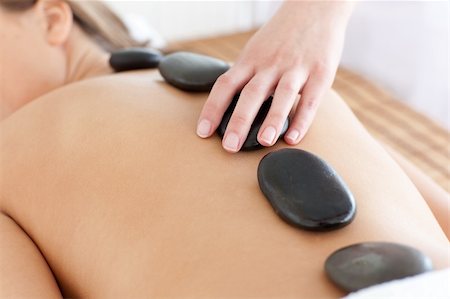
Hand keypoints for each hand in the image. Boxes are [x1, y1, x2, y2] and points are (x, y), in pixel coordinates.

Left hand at [196, 1, 353, 152]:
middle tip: (230, 146)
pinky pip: (311, 98)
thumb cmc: (282, 35)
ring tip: (263, 141)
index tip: (203, 133)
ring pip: (282, 94)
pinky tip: (293, 137)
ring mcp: (296, 67)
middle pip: (251, 93)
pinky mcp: (321, 71)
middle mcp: (270, 64)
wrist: (316, 6)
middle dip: (239, 121)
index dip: (213, 109)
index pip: (225, 85)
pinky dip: (302, 119)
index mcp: (251, 59)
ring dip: (272, 119)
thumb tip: (229, 104)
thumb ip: (246, 75)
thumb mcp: (257, 49)